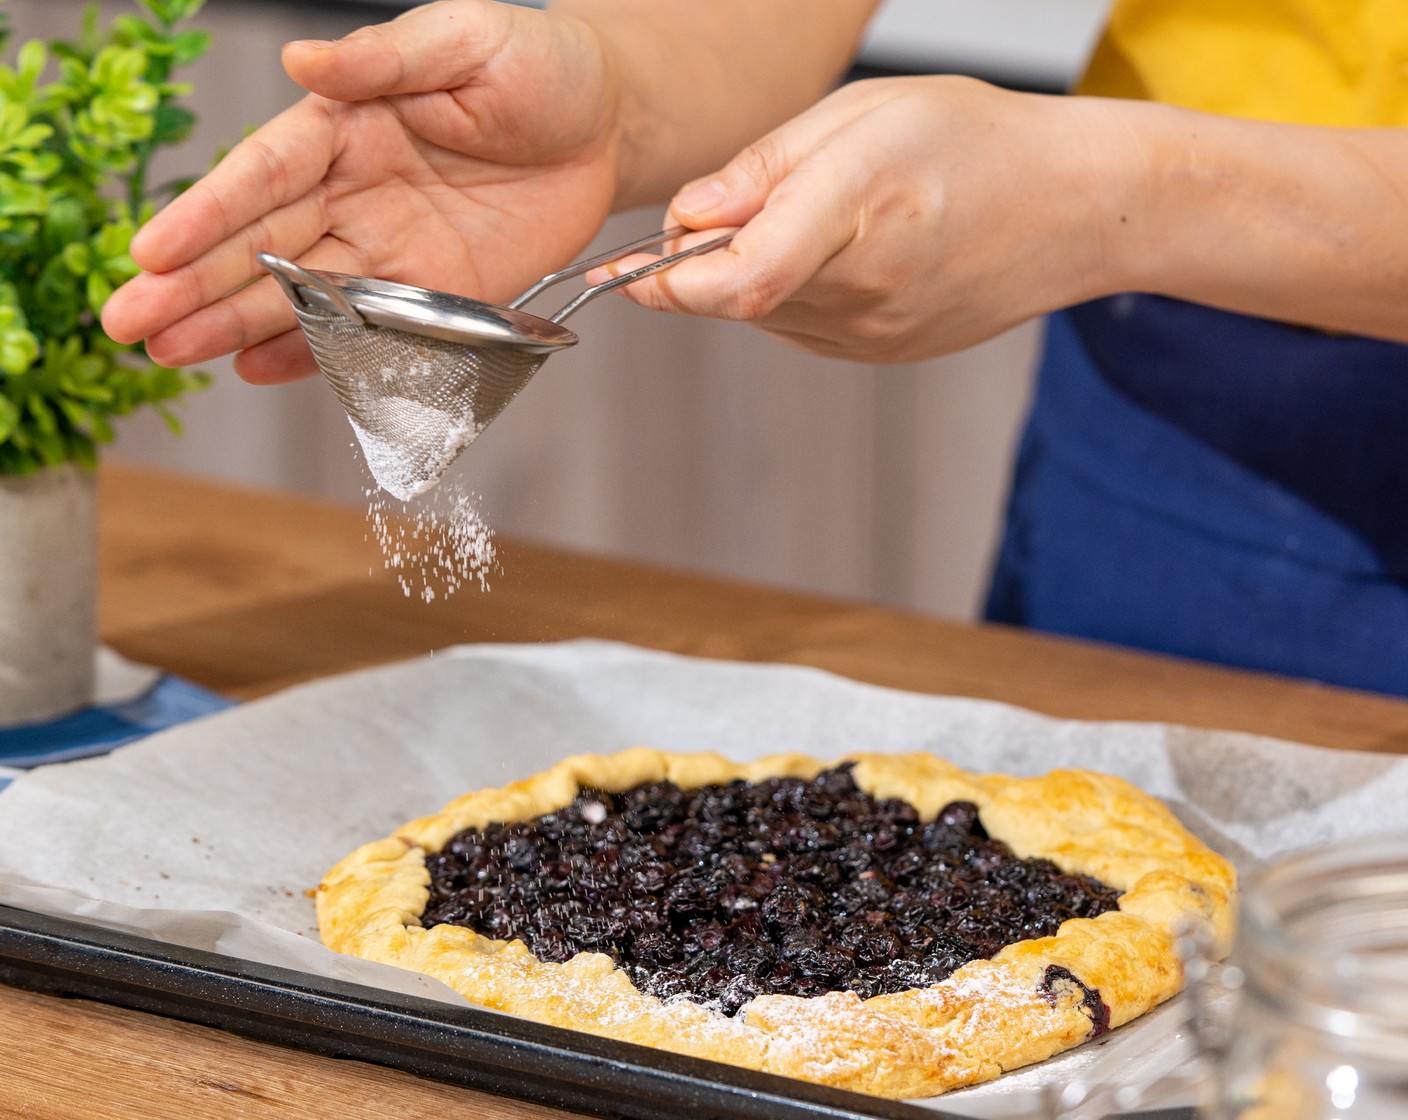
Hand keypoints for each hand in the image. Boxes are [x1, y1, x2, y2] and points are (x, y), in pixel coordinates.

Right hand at [101, 0, 623, 382]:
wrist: (606, 125)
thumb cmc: (536, 65)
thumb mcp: (465, 40)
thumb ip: (387, 58)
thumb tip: (304, 57)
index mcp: (347, 122)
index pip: (264, 173)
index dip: (208, 214)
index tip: (151, 253)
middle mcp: (353, 190)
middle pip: (262, 244)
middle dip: (194, 285)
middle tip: (129, 326)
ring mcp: (390, 246)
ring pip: (301, 293)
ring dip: (236, 323)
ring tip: (169, 353)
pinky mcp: (437, 292)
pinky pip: (370, 329)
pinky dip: (317, 351)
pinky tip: (257, 368)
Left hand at [601, 76, 1121, 363]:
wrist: (1073, 210)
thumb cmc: (978, 143)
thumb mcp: (866, 114)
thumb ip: (765, 166)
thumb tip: (686, 215)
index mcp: (861, 208)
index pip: (738, 276)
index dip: (667, 281)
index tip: (622, 271)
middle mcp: (866, 288)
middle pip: (737, 296)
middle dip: (702, 258)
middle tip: (724, 206)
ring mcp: (875, 334)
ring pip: (763, 312)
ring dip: (750, 271)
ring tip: (816, 213)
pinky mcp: (880, 353)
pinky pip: (799, 326)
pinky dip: (788, 290)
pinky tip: (838, 249)